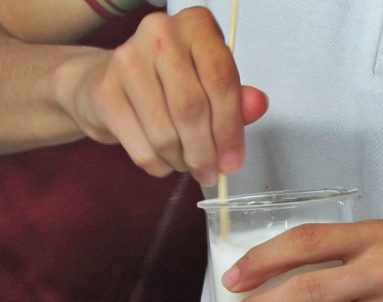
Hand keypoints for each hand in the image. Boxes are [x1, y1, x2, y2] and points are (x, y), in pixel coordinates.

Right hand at [53, 7, 266, 184]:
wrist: (104, 81)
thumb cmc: (169, 83)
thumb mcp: (209, 84)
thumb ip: (237, 97)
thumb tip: (258, 106)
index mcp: (196, 26)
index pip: (221, 80)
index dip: (230, 128)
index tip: (233, 161)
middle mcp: (160, 33)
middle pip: (192, 108)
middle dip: (206, 152)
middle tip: (211, 173)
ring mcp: (127, 60)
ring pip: (166, 133)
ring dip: (182, 161)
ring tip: (188, 165)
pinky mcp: (105, 91)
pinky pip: (142, 147)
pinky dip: (159, 165)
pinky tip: (164, 162)